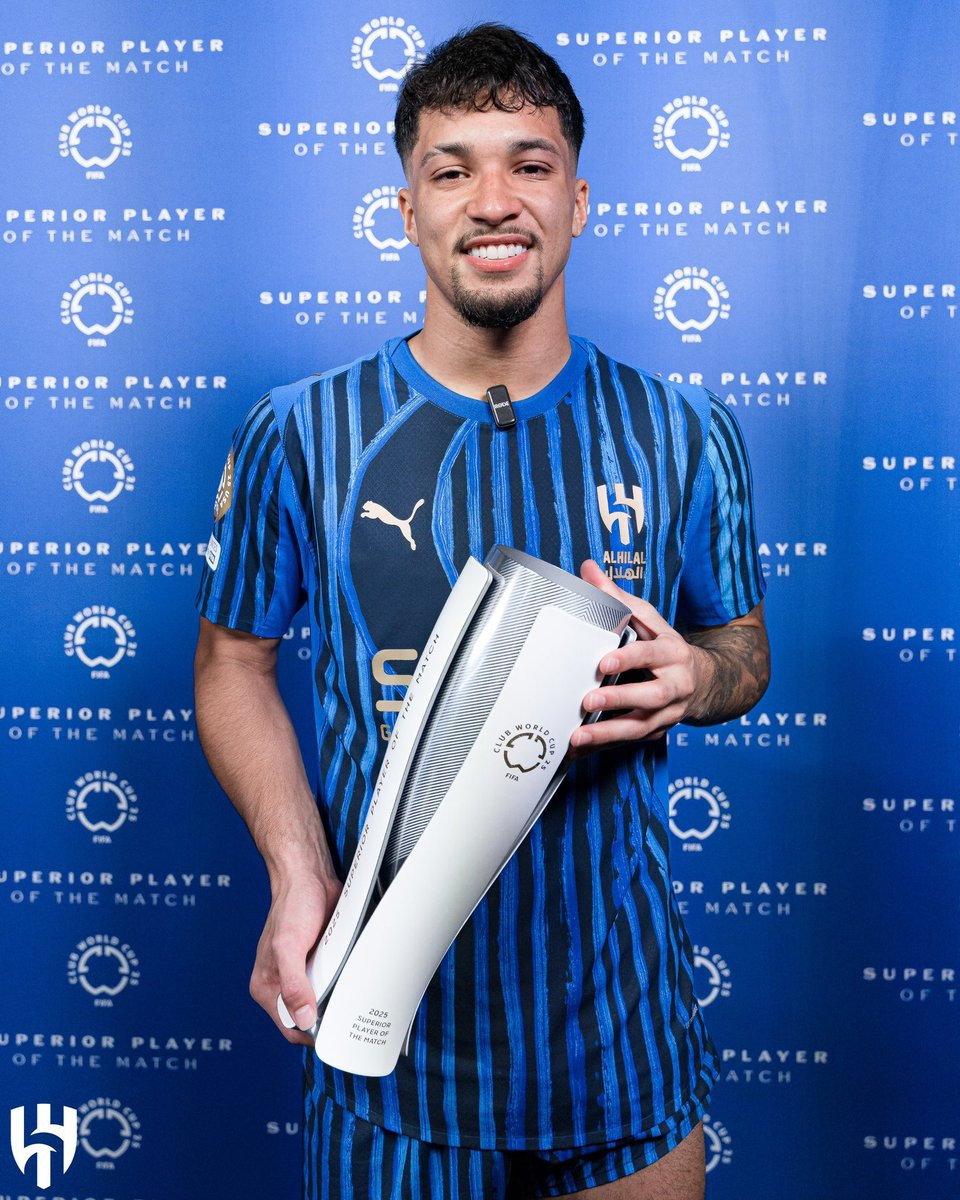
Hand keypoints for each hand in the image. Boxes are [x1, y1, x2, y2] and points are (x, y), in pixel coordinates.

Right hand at [249, 868, 341, 1045]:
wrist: (309, 877)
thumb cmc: (293, 905)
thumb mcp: (289, 946)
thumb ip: (293, 984)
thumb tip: (303, 1018)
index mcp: (266, 987)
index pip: (290, 1028)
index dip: (312, 1032)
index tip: (334, 1029)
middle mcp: (282, 983)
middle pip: (308, 1017)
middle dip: (327, 1015)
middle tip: (347, 1007)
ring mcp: (302, 973)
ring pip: (323, 1001)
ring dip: (337, 998)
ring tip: (349, 987)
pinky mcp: (318, 961)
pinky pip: (332, 982)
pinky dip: (342, 981)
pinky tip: (350, 974)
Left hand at [569, 560, 713, 752]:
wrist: (705, 682)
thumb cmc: (665, 646)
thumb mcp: (649, 620)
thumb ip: (618, 598)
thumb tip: (587, 568)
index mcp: (672, 653)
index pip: (651, 654)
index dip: (630, 659)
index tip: (604, 662)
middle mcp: (676, 685)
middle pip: (651, 696)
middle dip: (619, 699)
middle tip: (587, 700)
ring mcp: (669, 713)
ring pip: (641, 726)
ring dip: (609, 733)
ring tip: (579, 737)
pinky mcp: (658, 731)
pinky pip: (631, 742)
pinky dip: (605, 746)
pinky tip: (580, 749)